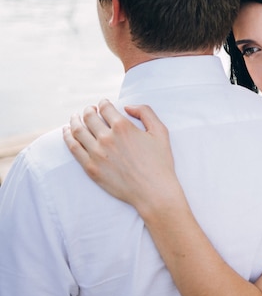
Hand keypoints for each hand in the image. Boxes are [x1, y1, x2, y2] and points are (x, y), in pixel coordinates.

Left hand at [63, 99, 180, 214]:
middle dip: (89, 110)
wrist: (153, 191)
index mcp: (123, 127)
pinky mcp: (91, 168)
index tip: (103, 104)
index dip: (103, 103)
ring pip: (78, 130)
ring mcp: (96, 154)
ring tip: (75, 118)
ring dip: (75, 120)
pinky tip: (67, 132)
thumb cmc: (160, 162)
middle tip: (90, 110)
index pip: (105, 108)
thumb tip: (127, 107)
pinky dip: (67, 136)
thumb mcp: (161, 132)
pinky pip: (73, 147)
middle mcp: (107, 138)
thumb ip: (146, 112)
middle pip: (89, 117)